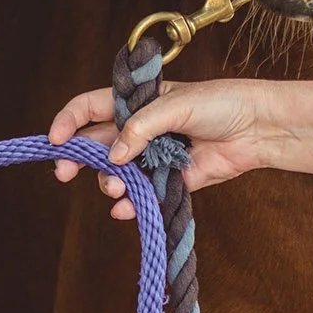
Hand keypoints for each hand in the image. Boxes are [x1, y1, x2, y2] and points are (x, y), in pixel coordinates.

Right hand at [48, 78, 278, 214]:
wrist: (257, 129)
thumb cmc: (220, 104)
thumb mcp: (176, 105)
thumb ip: (141, 127)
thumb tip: (114, 155)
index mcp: (137, 102)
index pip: (91, 107)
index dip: (69, 121)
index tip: (54, 139)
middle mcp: (141, 129)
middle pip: (97, 144)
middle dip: (77, 158)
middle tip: (64, 172)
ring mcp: (154, 156)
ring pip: (117, 173)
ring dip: (109, 182)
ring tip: (115, 188)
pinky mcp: (171, 180)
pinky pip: (143, 194)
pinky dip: (131, 204)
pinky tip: (125, 209)